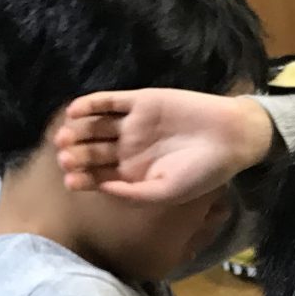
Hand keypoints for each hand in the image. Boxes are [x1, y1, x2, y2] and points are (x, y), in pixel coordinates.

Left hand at [55, 89, 275, 200]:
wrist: (230, 137)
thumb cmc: (202, 172)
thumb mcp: (168, 191)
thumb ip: (134, 194)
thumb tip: (102, 190)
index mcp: (134, 173)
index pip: (100, 176)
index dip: (83, 178)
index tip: (70, 180)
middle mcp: (129, 149)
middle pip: (94, 151)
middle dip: (77, 154)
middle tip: (64, 156)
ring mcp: (133, 124)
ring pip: (97, 126)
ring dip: (79, 130)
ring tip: (65, 135)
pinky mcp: (141, 101)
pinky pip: (110, 101)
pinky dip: (92, 104)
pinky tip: (76, 111)